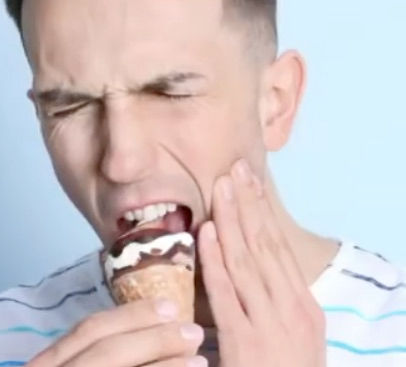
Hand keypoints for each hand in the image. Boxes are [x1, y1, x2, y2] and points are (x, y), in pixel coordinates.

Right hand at [26, 298, 206, 366]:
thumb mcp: (70, 364)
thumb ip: (92, 352)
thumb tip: (142, 333)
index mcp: (46, 363)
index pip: (88, 331)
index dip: (130, 316)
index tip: (168, 306)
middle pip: (103, 350)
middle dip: (152, 338)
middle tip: (192, 330)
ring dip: (163, 365)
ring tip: (199, 358)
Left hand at [198, 159, 325, 365]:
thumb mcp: (285, 336)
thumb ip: (267, 303)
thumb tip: (241, 269)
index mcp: (302, 306)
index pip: (278, 248)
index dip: (261, 212)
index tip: (248, 180)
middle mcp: (291, 309)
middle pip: (266, 246)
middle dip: (248, 204)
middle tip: (233, 167)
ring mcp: (271, 324)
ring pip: (248, 261)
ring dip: (233, 219)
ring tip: (220, 186)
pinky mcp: (246, 342)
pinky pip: (227, 293)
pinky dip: (217, 260)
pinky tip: (207, 233)